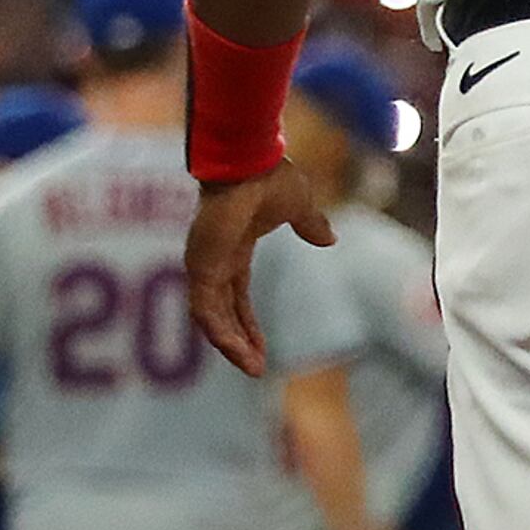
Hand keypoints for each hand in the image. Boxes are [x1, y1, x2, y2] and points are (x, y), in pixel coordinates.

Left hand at [186, 161, 332, 378]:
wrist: (250, 162)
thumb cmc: (271, 177)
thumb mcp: (300, 207)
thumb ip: (311, 225)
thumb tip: (329, 238)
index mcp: (234, 247)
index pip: (237, 295)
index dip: (248, 322)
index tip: (262, 347)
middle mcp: (215, 259)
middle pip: (224, 312)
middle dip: (239, 341)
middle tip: (257, 367)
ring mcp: (204, 263)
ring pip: (211, 318)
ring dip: (230, 344)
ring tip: (252, 368)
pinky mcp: (200, 265)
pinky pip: (204, 310)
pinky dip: (219, 332)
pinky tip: (236, 351)